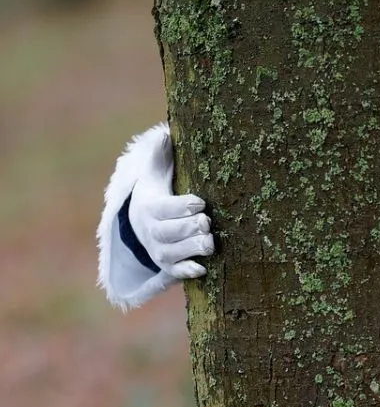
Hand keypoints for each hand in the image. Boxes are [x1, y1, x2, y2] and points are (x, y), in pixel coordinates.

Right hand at [127, 134, 213, 279]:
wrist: (144, 227)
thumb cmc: (158, 194)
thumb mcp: (155, 174)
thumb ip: (159, 156)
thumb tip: (165, 133)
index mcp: (149, 208)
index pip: (164, 208)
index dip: (181, 206)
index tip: (200, 202)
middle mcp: (152, 232)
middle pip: (168, 233)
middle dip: (188, 227)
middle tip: (207, 222)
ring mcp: (160, 252)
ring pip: (173, 253)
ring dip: (191, 249)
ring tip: (210, 242)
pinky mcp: (169, 267)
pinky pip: (176, 273)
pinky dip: (187, 272)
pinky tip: (203, 269)